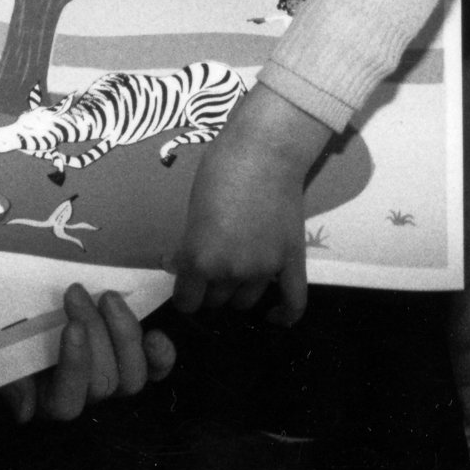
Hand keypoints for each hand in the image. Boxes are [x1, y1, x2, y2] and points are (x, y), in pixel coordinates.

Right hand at [2, 284, 176, 422]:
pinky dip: (160, 355)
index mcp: (49, 401)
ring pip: (132, 377)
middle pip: (103, 382)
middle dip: (94, 332)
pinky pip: (156, 369)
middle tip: (76, 291)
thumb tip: (25, 411)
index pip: (67, 402)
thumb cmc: (9, 331)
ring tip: (108, 297)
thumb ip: (9, 379)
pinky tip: (156, 334)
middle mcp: (85, 396)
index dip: (75, 366)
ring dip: (123, 334)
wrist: (26, 305)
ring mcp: (113, 379)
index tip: (70, 325)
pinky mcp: (135, 360)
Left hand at [167, 87, 333, 324]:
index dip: (184, 295)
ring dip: (237, 294)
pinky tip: (274, 318)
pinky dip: (285, 316)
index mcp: (201, 260)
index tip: (186, 285)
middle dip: (209, 290)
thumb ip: (187, 245)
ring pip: (246, 301)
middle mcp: (231, 272)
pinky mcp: (292, 260)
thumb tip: (175, 265)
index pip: (186, 301)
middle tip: (210, 271)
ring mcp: (265, 269)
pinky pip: (294, 301)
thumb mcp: (192, 209)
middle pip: (216, 302)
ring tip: (234, 276)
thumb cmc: (220, 171)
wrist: (265, 151)